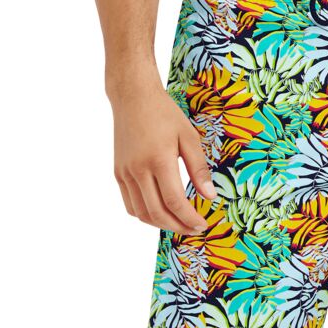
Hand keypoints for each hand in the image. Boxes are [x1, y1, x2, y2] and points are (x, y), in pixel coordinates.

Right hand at [110, 76, 217, 234]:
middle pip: (157, 213)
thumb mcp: (188, 136)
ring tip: (179, 223)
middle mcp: (138, 170)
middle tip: (194, 229)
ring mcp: (125, 174)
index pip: (175, 202)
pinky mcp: (118, 174)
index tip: (203, 225)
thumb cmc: (164, 113)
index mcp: (159, 160)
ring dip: (161, 225)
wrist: (133, 98)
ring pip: (142, 213)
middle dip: (178, 226)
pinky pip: (130, 204)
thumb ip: (199, 168)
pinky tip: (160, 212)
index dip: (189, 218)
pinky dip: (145, 214)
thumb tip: (210, 197)